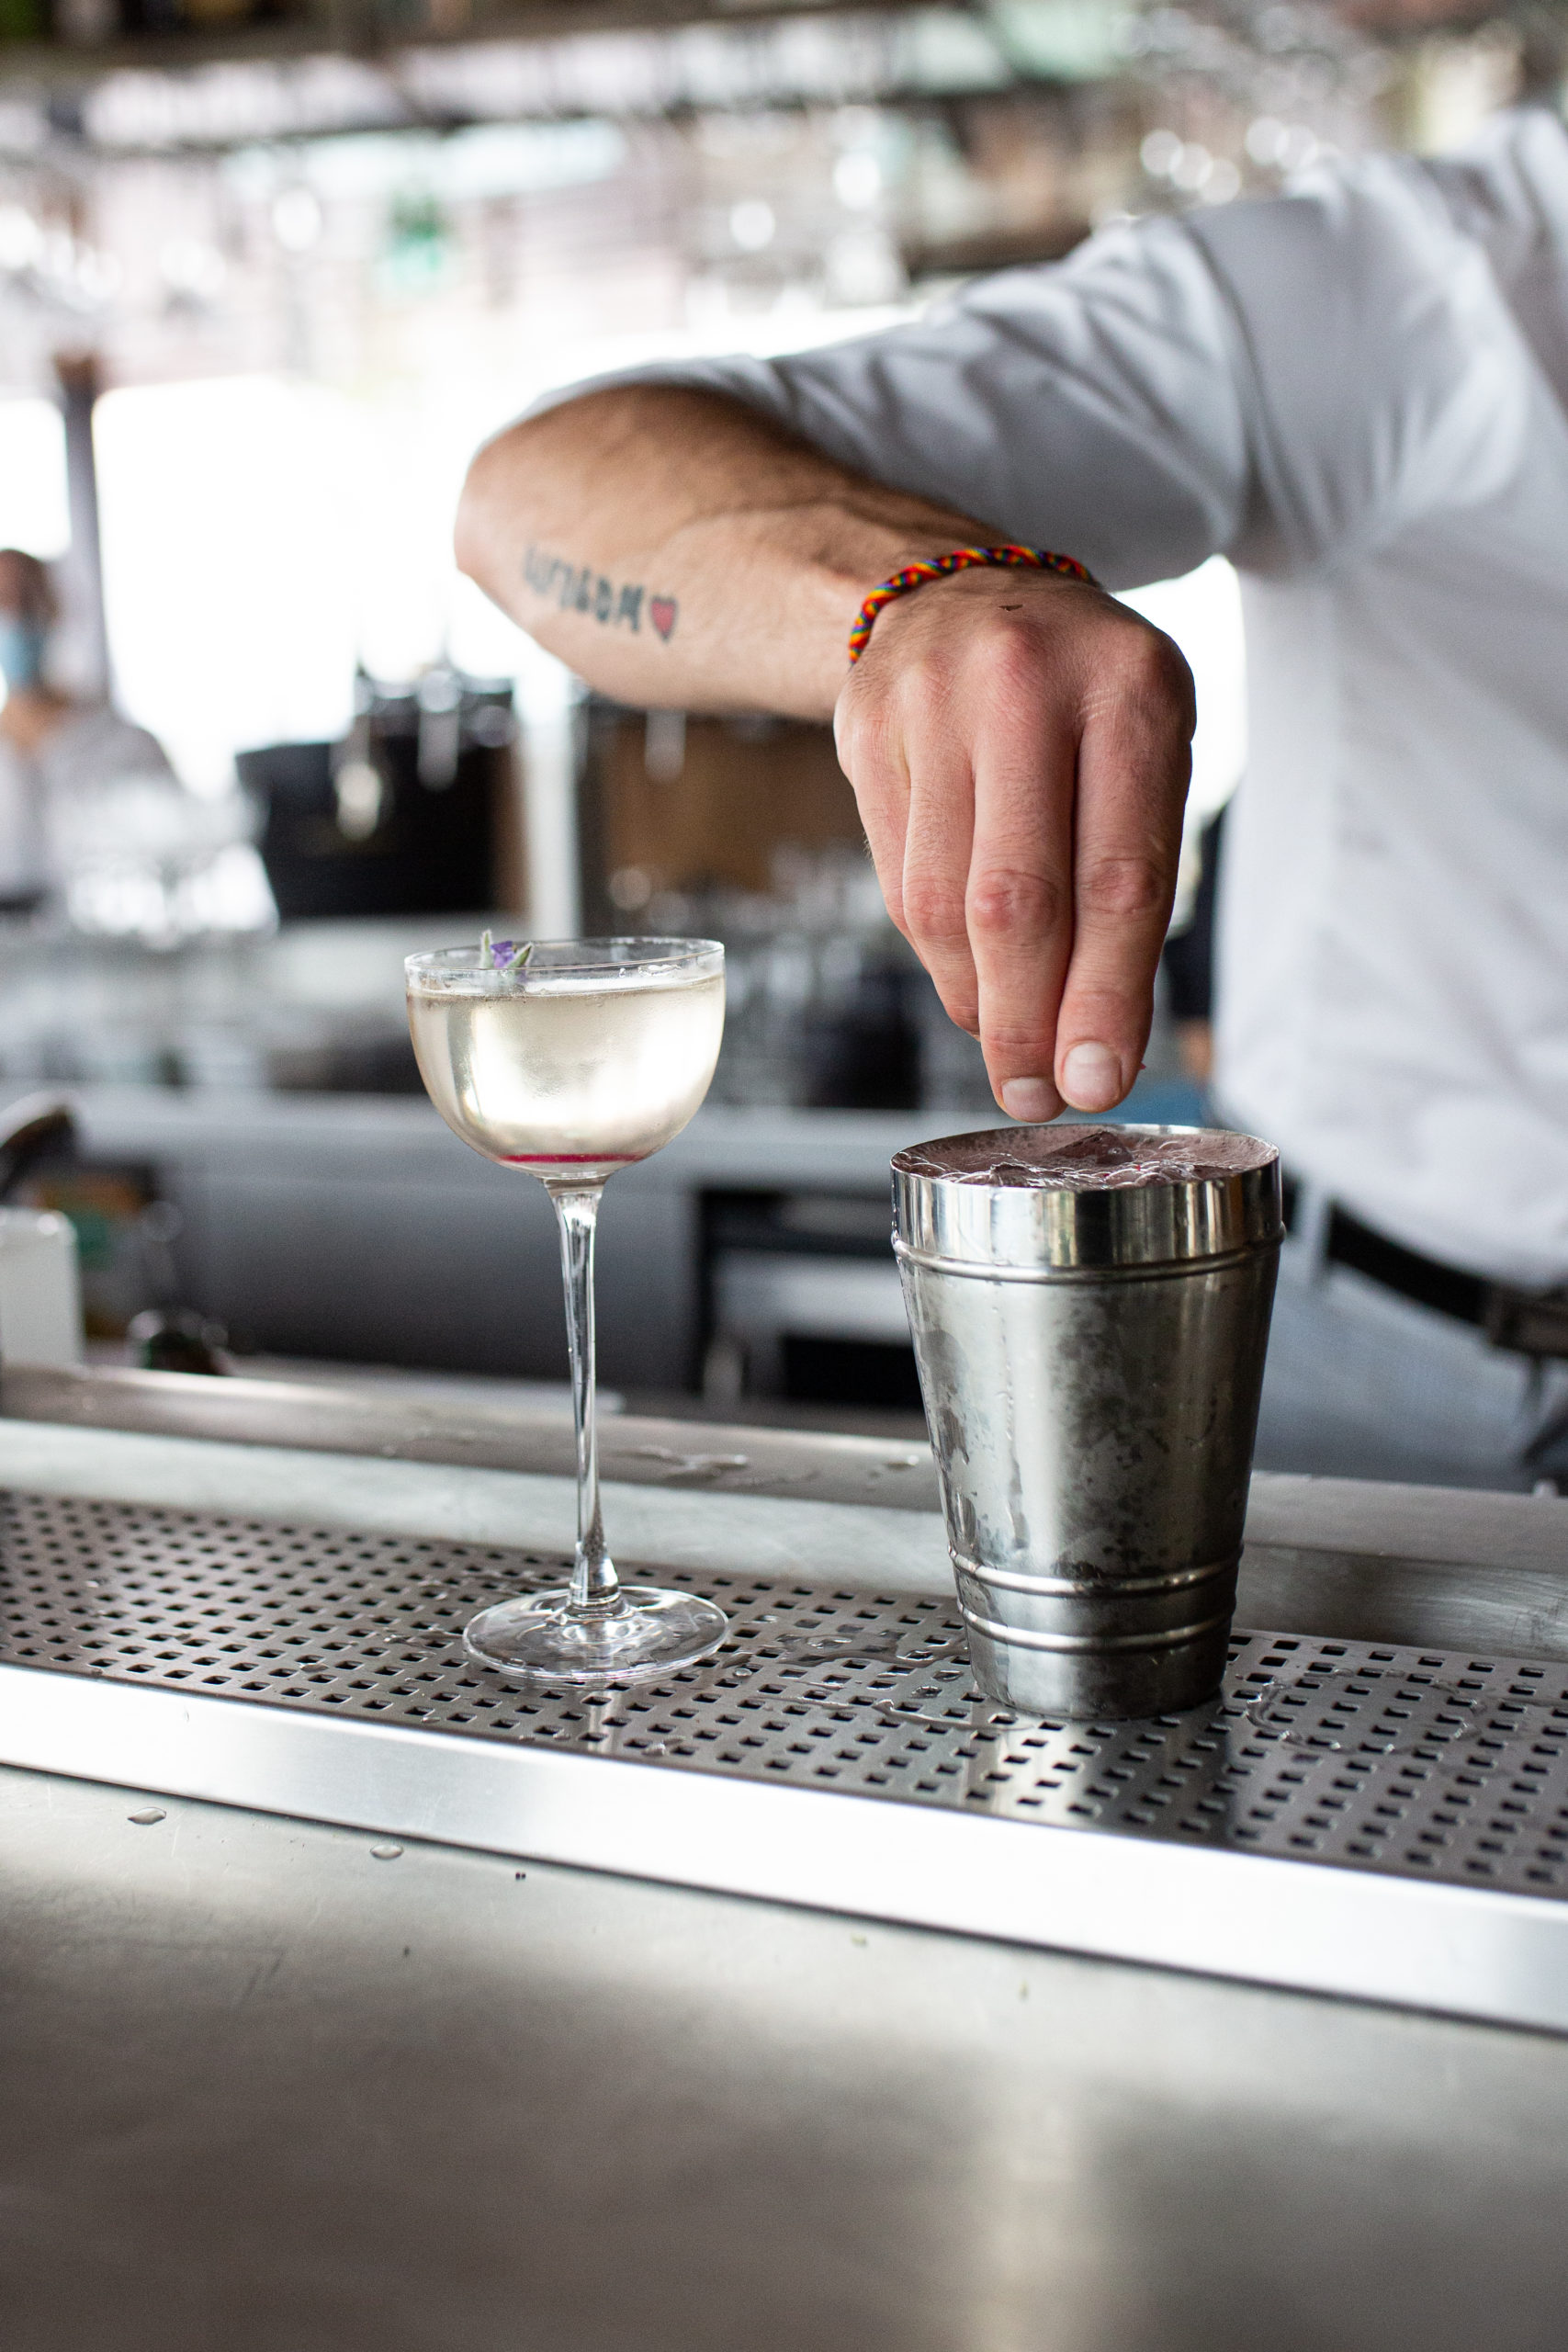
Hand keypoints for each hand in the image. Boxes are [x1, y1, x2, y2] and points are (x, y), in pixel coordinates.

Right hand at [833, 565, 1194, 1118]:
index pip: (1120, 876)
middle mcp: (1028, 684)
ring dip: (976, 999)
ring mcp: (933, 702)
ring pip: (943, 905)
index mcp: (1132, 688)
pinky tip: (966, 972)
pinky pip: (898, 881)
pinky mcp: (865, 730)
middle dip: (1028, 1021)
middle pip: (1017, 901)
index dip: (1106, 997)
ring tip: (1004, 1041)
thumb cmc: (1076, 696)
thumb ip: (1134, 881)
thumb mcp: (1143, 751)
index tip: (1097, 1079)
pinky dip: (935, 953)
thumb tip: (1101, 1044)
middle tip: (1033, 1093)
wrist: (956, 593)